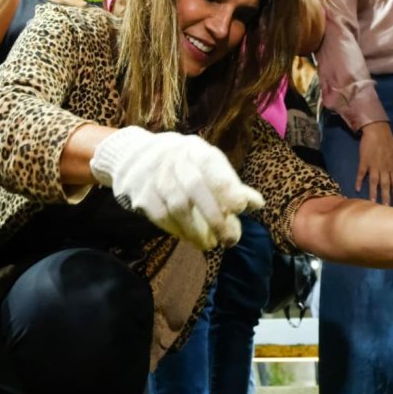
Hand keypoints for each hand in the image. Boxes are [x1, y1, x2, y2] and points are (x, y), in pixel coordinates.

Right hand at [90, 126, 264, 249]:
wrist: (134, 156)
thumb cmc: (183, 165)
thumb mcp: (206, 166)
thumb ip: (230, 184)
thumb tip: (258, 204)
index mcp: (195, 149)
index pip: (212, 164)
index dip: (227, 186)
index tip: (240, 207)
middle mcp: (174, 158)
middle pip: (194, 187)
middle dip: (214, 216)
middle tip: (230, 239)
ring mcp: (154, 176)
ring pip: (177, 206)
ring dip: (196, 230)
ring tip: (209, 244)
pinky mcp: (140, 193)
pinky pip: (161, 216)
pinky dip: (177, 230)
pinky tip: (188, 237)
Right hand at [356, 121, 392, 205]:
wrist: (377, 131)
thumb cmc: (388, 142)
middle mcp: (384, 168)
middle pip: (385, 184)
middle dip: (386, 196)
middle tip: (385, 207)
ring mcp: (373, 165)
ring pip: (374, 181)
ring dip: (373, 192)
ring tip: (372, 202)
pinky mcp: (364, 161)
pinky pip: (361, 173)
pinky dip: (359, 181)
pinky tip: (357, 189)